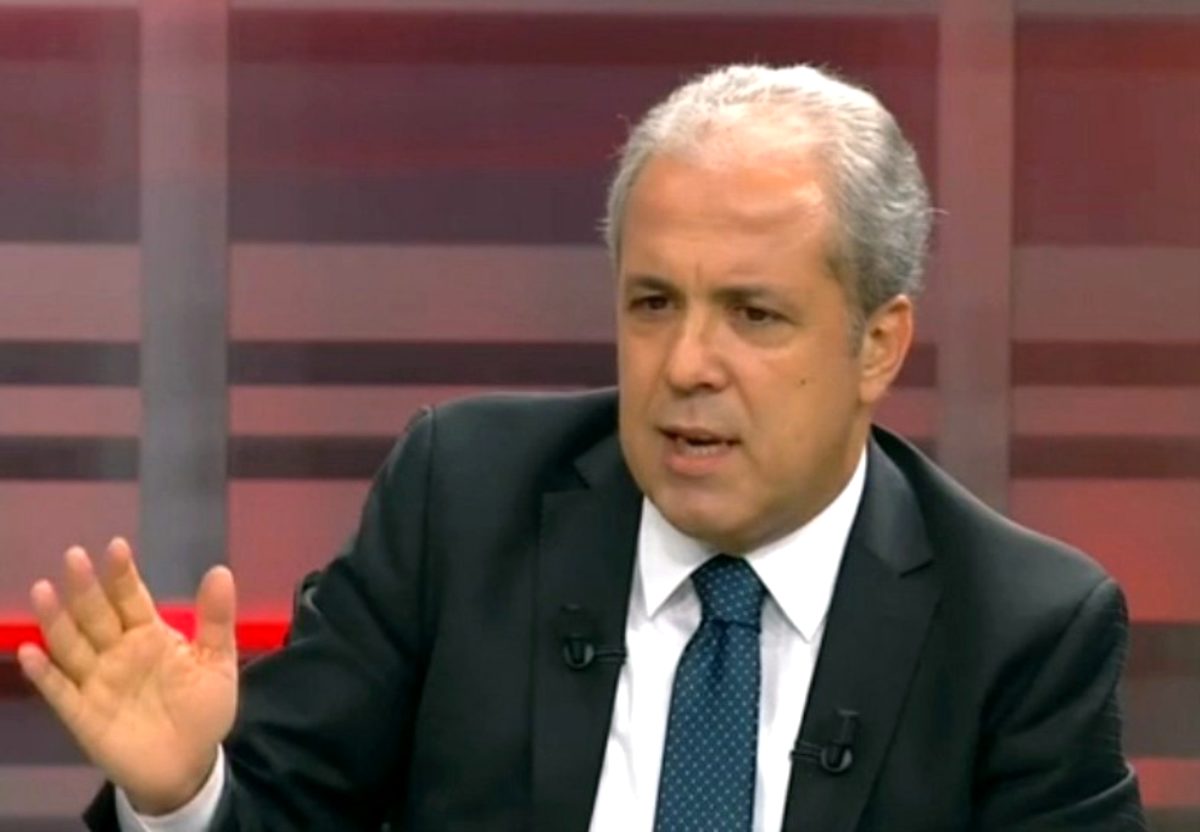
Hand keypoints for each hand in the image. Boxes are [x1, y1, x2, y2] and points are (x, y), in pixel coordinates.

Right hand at [18, 538, 238, 814]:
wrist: (189, 764)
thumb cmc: (201, 709)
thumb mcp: (217, 662)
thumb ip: (216, 619)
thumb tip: (221, 570)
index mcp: (149, 634)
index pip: (131, 598)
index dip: (122, 574)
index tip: (116, 546)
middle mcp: (117, 652)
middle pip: (96, 614)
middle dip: (86, 587)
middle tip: (75, 556)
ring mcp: (96, 681)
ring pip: (71, 645)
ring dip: (57, 620)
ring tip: (44, 590)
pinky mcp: (82, 714)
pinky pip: (59, 691)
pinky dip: (44, 673)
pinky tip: (31, 651)